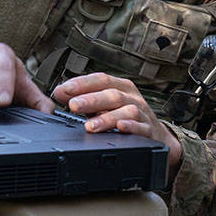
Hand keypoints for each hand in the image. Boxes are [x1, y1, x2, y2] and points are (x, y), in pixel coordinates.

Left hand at [53, 73, 182, 174]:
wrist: (156, 136)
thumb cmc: (126, 117)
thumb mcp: (104, 105)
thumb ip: (83, 98)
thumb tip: (58, 92)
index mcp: (121, 87)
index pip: (101, 79)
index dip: (82, 83)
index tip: (64, 89)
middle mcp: (132, 98)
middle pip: (111, 94)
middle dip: (91, 100)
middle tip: (73, 105)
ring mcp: (142, 114)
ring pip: (126, 111)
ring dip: (107, 118)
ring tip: (89, 126)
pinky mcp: (149, 131)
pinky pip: (141, 127)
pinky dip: (131, 127)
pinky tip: (120, 128)